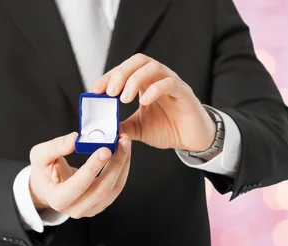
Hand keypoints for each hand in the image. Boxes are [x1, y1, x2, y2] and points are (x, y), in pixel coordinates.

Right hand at [28, 132, 131, 218]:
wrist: (48, 186)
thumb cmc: (43, 172)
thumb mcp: (39, 156)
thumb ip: (55, 147)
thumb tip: (75, 139)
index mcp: (58, 199)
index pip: (79, 185)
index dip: (93, 167)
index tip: (104, 149)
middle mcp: (75, 208)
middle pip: (102, 189)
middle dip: (115, 164)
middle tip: (121, 142)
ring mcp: (90, 209)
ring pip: (114, 189)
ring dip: (123, 165)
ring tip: (125, 144)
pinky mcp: (101, 204)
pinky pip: (117, 188)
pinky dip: (123, 169)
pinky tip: (123, 153)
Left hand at [92, 53, 216, 151]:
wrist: (192, 140)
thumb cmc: (167, 129)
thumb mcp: (138, 128)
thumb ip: (121, 126)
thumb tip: (103, 128)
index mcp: (145, 83)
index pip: (124, 70)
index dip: (108, 77)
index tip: (95, 90)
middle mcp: (158, 78)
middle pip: (138, 61)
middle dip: (120, 73)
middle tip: (110, 91)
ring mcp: (172, 83)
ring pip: (153, 67)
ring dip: (135, 80)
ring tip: (123, 98)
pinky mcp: (185, 93)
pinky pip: (170, 83)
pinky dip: (155, 89)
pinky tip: (143, 101)